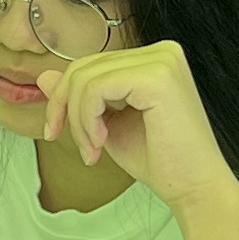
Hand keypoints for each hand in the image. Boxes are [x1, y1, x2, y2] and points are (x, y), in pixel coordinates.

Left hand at [38, 40, 238, 220]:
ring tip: (93, 151)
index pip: (90, 64)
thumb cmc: (159, 160)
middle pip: (83, 67)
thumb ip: (79, 98)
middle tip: (81, 149)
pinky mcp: (156, 77)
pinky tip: (102, 144)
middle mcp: (162, 51)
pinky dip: (87, 120)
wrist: (194, 189)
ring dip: (78, 122)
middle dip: (66, 110)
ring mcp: (162, 60)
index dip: (64, 99)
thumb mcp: (107, 124)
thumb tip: (44, 76)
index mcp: (154, 58)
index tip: (57, 133)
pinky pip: (96, 88)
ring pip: (85, 79)